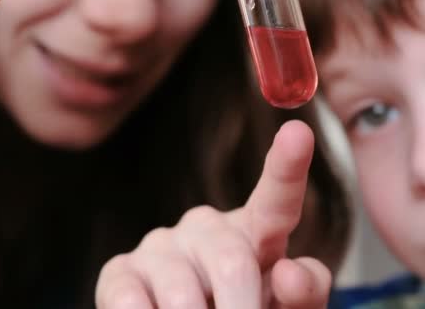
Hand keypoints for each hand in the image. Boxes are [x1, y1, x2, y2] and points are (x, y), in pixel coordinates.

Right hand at [95, 120, 331, 308]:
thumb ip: (304, 292)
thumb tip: (286, 273)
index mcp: (256, 232)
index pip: (276, 199)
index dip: (287, 168)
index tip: (299, 132)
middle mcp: (208, 228)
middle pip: (233, 263)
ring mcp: (162, 246)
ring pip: (184, 293)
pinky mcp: (120, 272)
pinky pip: (131, 301)